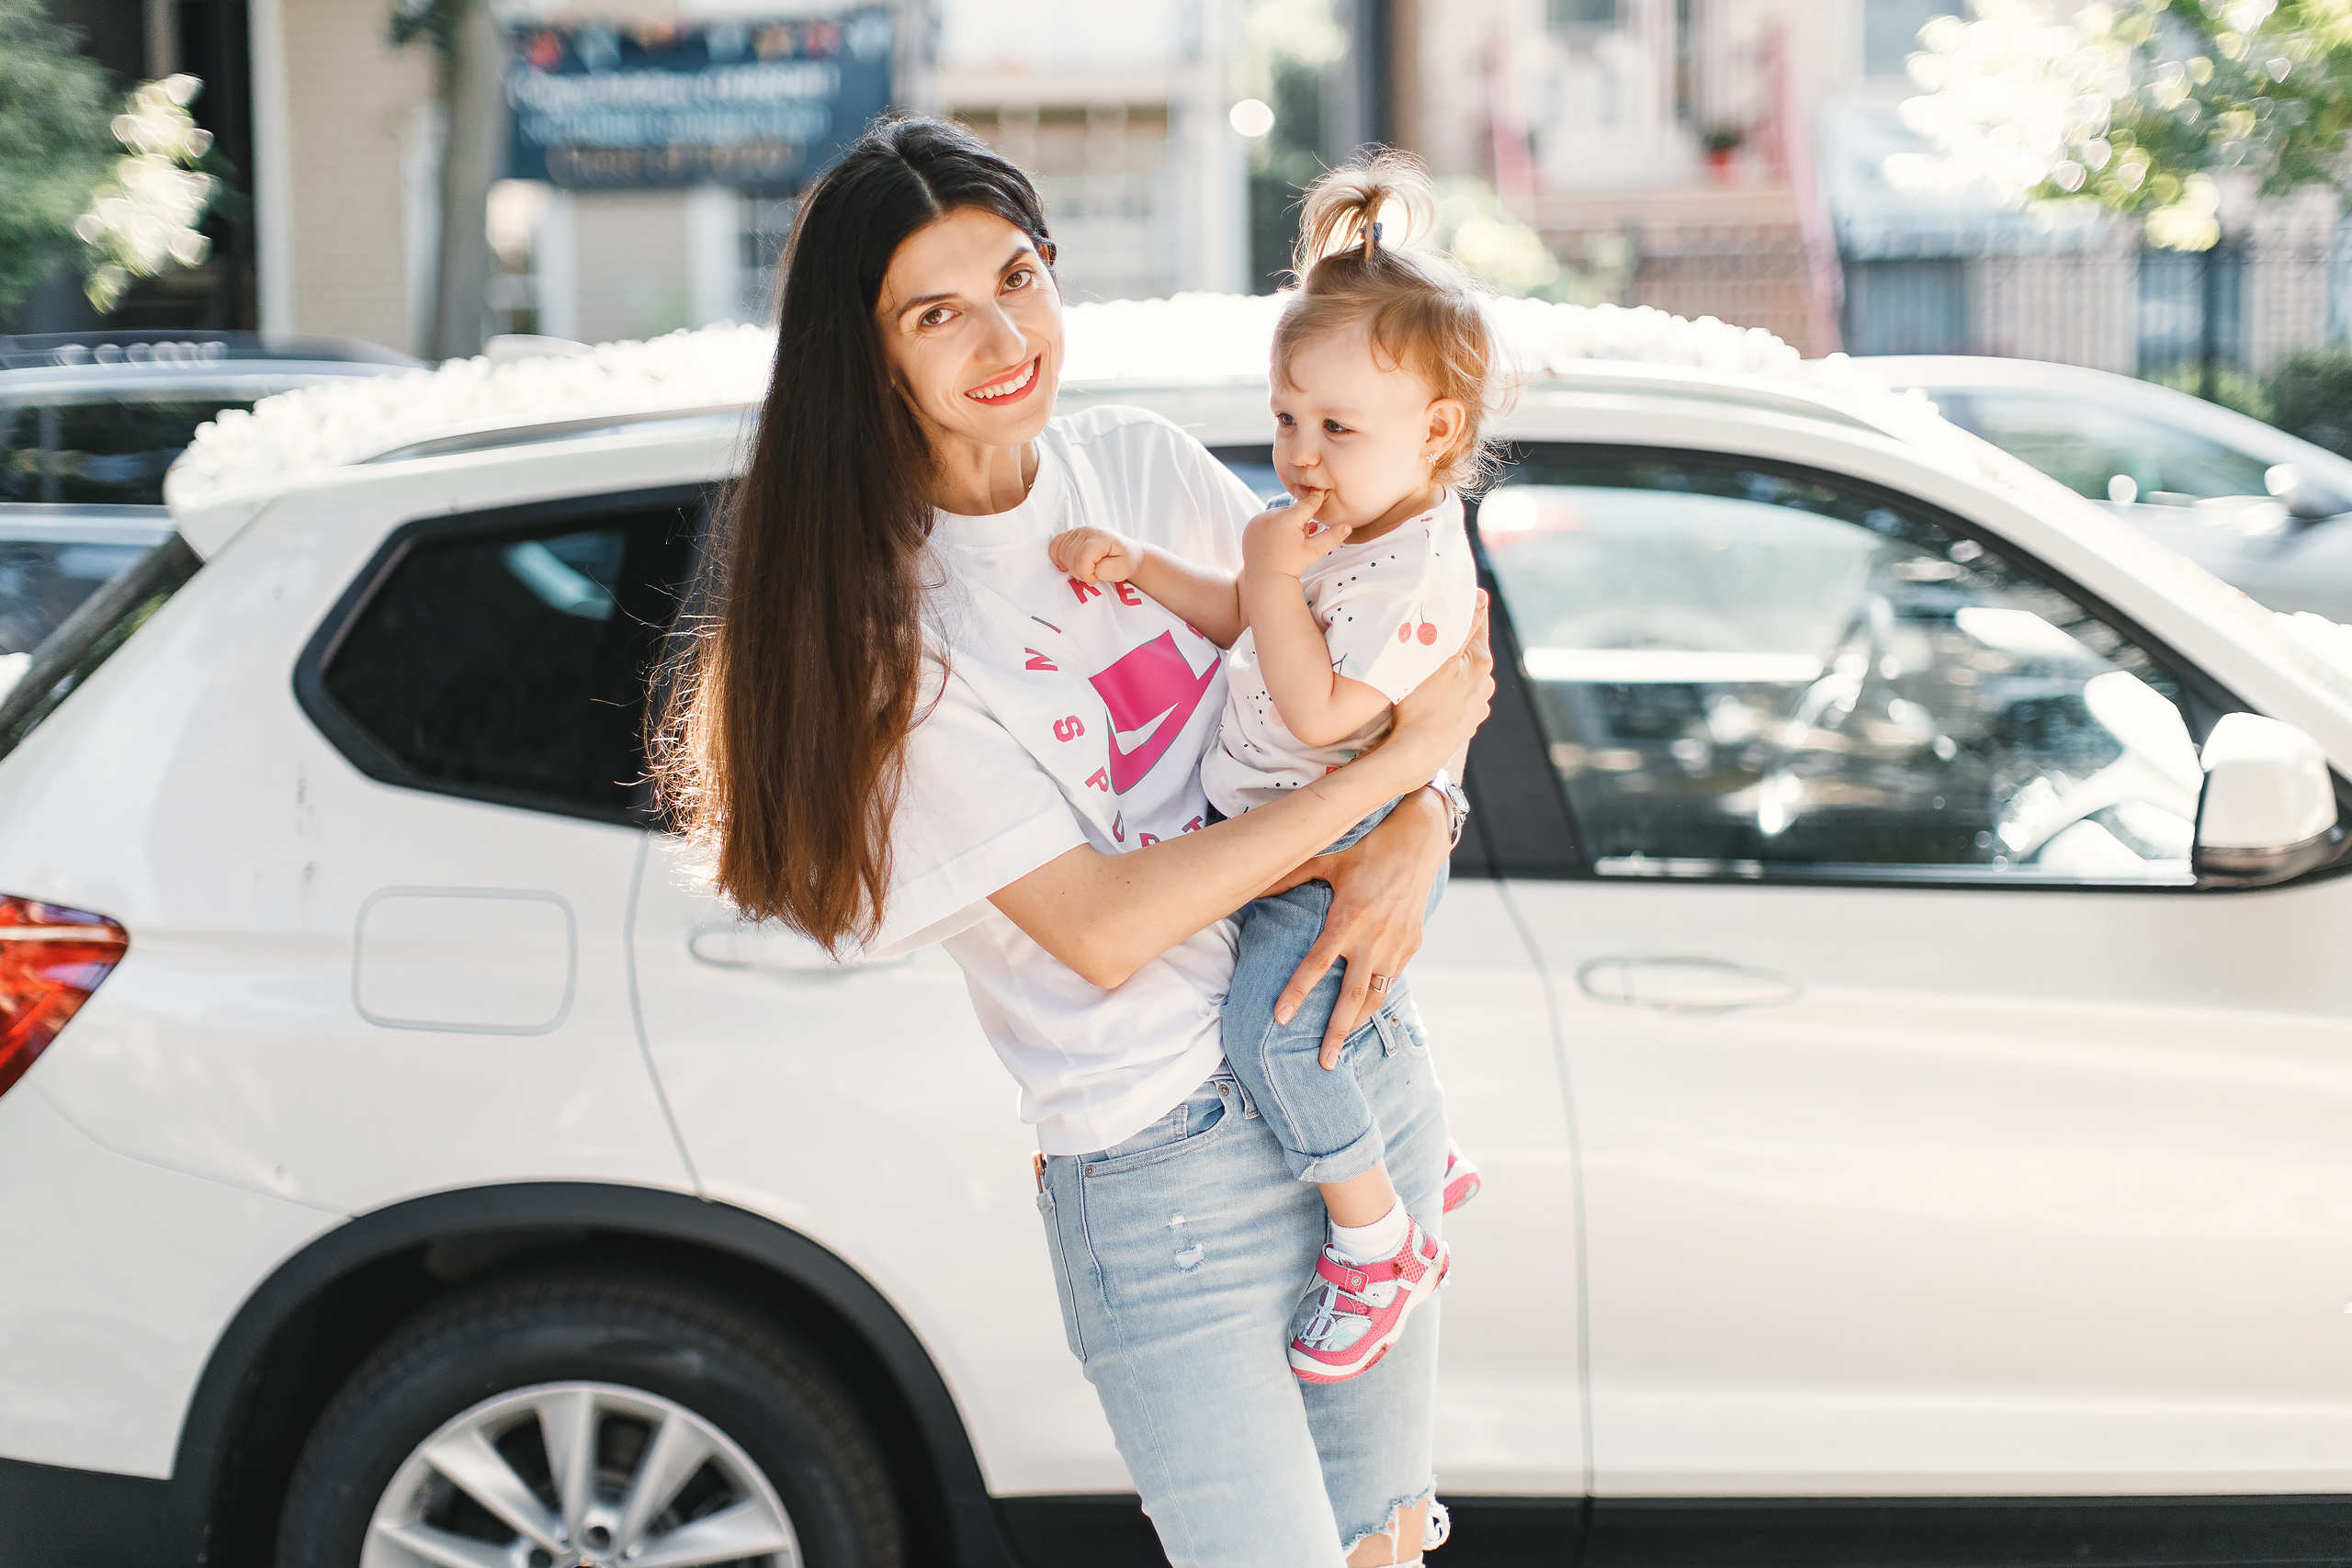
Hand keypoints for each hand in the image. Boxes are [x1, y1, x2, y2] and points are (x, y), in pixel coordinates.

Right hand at [1050, 525, 1142, 584]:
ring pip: (1061, 552)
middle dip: (1078, 572)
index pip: (1082, 557)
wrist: (1127, 553)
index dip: (1085, 574)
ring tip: (1083, 571)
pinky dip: (1058, 557)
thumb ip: (1103, 571)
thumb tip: (1087, 571)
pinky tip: (1066, 566)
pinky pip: (1056, 545)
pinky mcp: (1071, 535)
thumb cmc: (1124, 561)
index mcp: (1101, 538)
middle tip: (1090, 577)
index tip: (1094, 581)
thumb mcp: (1121, 570)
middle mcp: (1087, 531)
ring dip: (1069, 567)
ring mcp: (1077, 531)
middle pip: (1069, 555)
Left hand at [1241, 490, 1349, 581]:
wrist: (1266, 580)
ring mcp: (1258, 520)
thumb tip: (1348, 526)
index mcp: (1287, 520)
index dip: (1316, 498)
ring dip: (1285, 523)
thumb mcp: (1313, 551)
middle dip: (1299, 520)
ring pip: (1279, 515)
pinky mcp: (1250, 526)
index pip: (1307, 504)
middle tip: (1302, 536)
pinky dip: (1272, 526)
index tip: (1322, 489)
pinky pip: (1266, 520)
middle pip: (1292, 511)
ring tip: (1287, 542)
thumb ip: (1331, 537)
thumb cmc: (1292, 567)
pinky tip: (1276, 541)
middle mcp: (1270, 516)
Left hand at [1261, 790, 1450, 1065]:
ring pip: (1376, 995)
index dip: (1298, 992)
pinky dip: (1376, 1000)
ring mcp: (1397, 945)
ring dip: (1358, 1024)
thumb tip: (1248, 882)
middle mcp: (1375, 937)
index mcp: (1350, 915)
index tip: (1280, 1018)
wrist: (1421, 839)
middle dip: (1337, 1032)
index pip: (1318, 963)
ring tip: (1340, 1049)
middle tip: (1323, 1064)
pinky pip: (1391, 980)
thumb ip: (1289, 874)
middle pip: (1354, 996)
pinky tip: (1361, 1013)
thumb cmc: (1368, 844)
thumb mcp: (1327, 855)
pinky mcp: (1412, 945)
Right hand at [1373, 590, 1493, 783]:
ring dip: (1451, 670)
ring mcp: (1478, 706)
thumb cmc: (1420, 705)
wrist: (1416, 754)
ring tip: (1427, 672)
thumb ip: (1461, 628)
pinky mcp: (1468, 723)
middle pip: (1469, 651)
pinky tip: (1433, 697)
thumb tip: (1482, 598)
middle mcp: (1486, 684)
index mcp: (1481, 663)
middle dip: (1453, 643)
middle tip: (1428, 639)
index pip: (1476, 623)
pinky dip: (1449, 692)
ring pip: (1464, 675)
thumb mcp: (1437, 660)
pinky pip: (1459, 698)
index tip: (1450, 599)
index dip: (1462, 609)